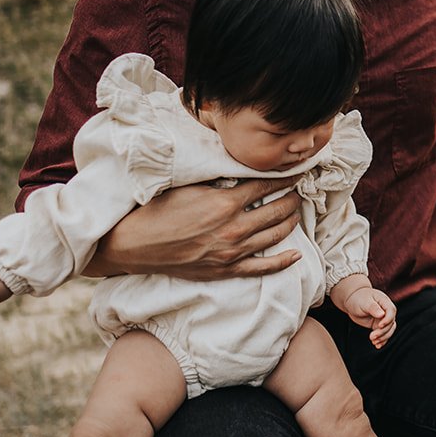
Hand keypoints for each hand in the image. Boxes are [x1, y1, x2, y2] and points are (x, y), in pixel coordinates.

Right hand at [87, 177, 303, 279]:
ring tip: (296, 211)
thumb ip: (219, 178)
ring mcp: (232, 252)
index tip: (297, 171)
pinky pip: (263, 267)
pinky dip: (283, 260)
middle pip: (278, 210)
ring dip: (290, 221)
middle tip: (299, 190)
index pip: (268, 186)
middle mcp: (234, 228)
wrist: (136, 245)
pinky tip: (296, 254)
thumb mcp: (190, 185)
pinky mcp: (226, 270)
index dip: (285, 177)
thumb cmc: (158, 210)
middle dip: (293, 198)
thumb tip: (240, 166)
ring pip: (275, 235)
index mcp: (225, 202)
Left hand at [342, 284, 396, 347]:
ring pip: (389, 330)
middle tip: (372, 337)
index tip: (379, 326)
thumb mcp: (364, 302)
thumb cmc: (358, 298)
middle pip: (391, 323)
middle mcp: (386, 311)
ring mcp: (383, 318)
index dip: (388, 319)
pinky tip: (377, 345)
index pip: (391, 311)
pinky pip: (384, 334)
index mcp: (384, 302)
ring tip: (374, 342)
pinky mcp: (378, 325)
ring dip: (383, 337)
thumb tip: (382, 315)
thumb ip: (373, 308)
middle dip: (382, 332)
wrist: (352, 300)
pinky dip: (382, 340)